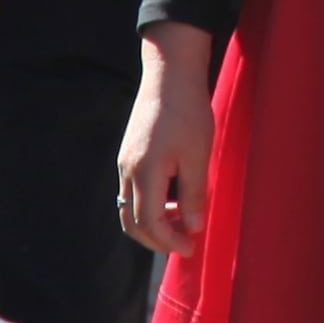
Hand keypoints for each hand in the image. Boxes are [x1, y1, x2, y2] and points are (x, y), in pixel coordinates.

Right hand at [120, 28, 219, 252]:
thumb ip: (194, 194)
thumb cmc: (188, 111)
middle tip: (184, 242)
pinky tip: (173, 199)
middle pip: (132, 222)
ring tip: (181, 222)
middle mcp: (128, 170)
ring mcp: (125, 162)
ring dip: (152, 223)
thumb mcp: (198, 155)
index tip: (191, 248)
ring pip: (128, 208)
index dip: (169, 241)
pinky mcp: (128, 154)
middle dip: (157, 239)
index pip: (149, 223)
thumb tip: (192, 227)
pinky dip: (148, 206)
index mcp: (145, 172)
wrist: (169, 74)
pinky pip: (131, 192)